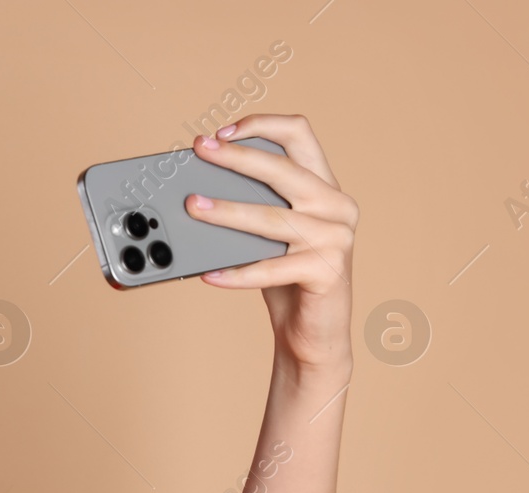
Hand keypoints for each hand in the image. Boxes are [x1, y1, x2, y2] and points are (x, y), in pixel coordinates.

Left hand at [186, 113, 357, 372]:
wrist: (314, 331)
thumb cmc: (286, 279)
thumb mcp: (270, 235)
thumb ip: (251, 206)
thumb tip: (196, 190)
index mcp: (324, 186)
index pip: (299, 134)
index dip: (261, 125)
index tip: (222, 132)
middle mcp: (336, 205)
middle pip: (282, 168)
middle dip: (236, 156)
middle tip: (199, 151)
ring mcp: (335, 238)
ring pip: (271, 218)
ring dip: (227, 211)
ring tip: (192, 207)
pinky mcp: (327, 271)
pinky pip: (271, 269)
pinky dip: (237, 273)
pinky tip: (209, 275)